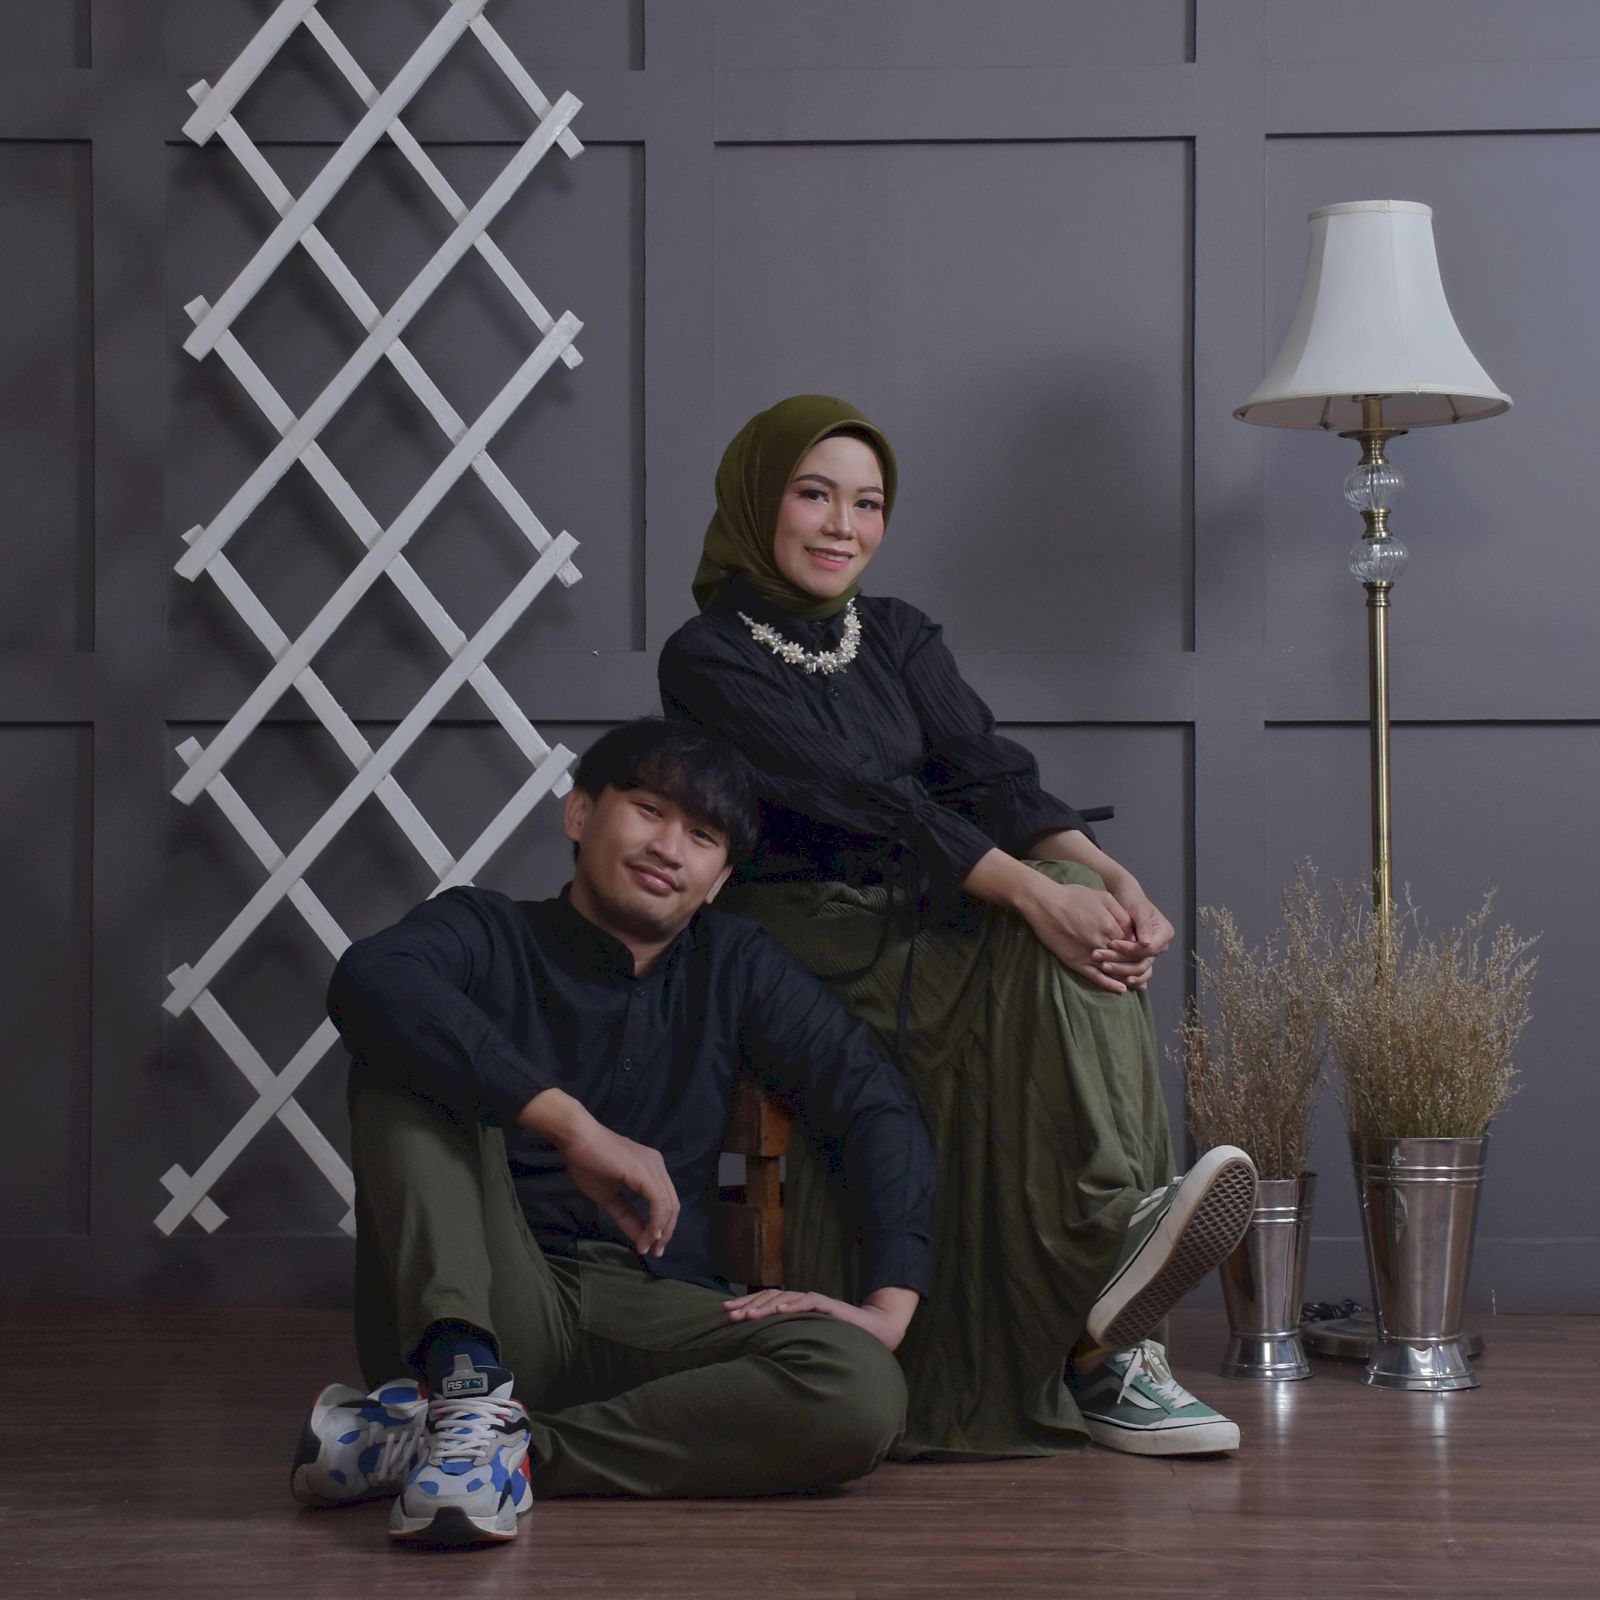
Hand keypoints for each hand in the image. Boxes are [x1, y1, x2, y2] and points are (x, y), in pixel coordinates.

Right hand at [523, 1093, 678, 1257]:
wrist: (577, 1140)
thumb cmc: (589, 1164)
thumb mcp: (610, 1198)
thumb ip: (627, 1217)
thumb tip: (641, 1240)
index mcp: (651, 1170)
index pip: (665, 1202)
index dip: (661, 1227)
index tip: (649, 1247)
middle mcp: (658, 1166)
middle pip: (672, 1205)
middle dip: (665, 1232)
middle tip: (654, 1252)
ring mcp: (654, 1167)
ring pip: (668, 1204)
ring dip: (660, 1231)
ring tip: (648, 1247)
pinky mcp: (645, 1171)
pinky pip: (658, 1201)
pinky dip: (656, 1220)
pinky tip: (649, 1235)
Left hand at [723, 1286, 916, 1351]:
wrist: (875, 1331)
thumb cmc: (840, 1340)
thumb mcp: (809, 1342)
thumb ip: (791, 1342)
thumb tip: (761, 1357)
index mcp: (794, 1310)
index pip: (765, 1303)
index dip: (745, 1305)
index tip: (726, 1313)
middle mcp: (801, 1303)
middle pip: (769, 1297)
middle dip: (747, 1305)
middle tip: (729, 1314)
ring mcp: (814, 1303)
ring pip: (784, 1298)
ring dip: (764, 1306)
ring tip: (748, 1315)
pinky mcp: (829, 1306)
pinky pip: (808, 1302)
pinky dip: (793, 1305)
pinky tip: (779, 1310)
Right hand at [1015, 876, 1137, 992]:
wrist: (1044, 904)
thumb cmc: (1073, 896)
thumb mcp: (1103, 897)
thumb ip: (1121, 913)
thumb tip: (1133, 928)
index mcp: (1111, 926)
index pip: (1132, 942)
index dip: (1137, 947)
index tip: (1140, 949)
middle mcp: (1101, 942)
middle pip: (1124, 958)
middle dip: (1135, 963)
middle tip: (1142, 967)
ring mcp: (1088, 954)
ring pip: (1113, 969)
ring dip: (1126, 976)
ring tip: (1137, 982)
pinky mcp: (1076, 962)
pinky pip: (1096, 977)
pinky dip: (1109, 984)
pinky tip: (1121, 989)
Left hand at [1098, 882, 1174, 989]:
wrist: (1125, 899)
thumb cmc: (1132, 900)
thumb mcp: (1138, 908)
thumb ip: (1143, 924)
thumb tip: (1146, 943)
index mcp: (1164, 933)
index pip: (1148, 948)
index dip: (1130, 949)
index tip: (1113, 943)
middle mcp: (1160, 946)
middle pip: (1143, 962)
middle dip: (1122, 962)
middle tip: (1101, 957)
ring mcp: (1150, 954)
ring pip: (1139, 971)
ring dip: (1121, 972)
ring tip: (1104, 967)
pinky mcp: (1140, 959)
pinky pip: (1136, 973)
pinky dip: (1126, 977)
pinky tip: (1114, 981)